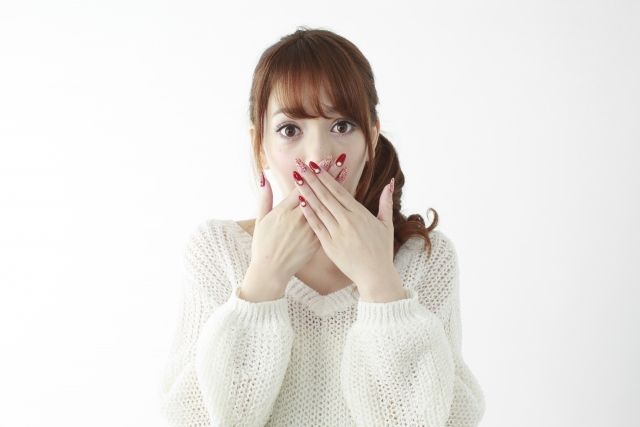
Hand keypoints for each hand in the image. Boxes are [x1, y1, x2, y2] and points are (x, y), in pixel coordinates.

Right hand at [250, 159, 345, 287]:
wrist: (271, 271)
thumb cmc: (263, 245)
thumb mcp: (260, 219)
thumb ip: (264, 197)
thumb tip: (264, 177)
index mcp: (284, 212)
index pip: (302, 187)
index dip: (313, 172)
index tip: (322, 160)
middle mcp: (299, 219)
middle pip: (317, 193)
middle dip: (329, 175)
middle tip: (341, 160)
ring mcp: (309, 231)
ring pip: (326, 206)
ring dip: (336, 188)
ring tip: (346, 173)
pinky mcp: (316, 241)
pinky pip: (329, 223)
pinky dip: (337, 210)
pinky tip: (346, 200)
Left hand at [292, 155, 400, 297]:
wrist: (376, 275)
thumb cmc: (382, 250)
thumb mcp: (387, 224)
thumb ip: (386, 202)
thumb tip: (390, 183)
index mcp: (360, 214)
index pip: (339, 191)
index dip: (326, 177)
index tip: (316, 165)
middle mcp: (347, 221)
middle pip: (326, 195)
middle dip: (312, 179)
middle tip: (300, 165)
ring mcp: (337, 233)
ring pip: (319, 208)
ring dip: (306, 192)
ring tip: (296, 179)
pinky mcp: (330, 245)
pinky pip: (316, 226)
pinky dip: (308, 213)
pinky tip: (299, 202)